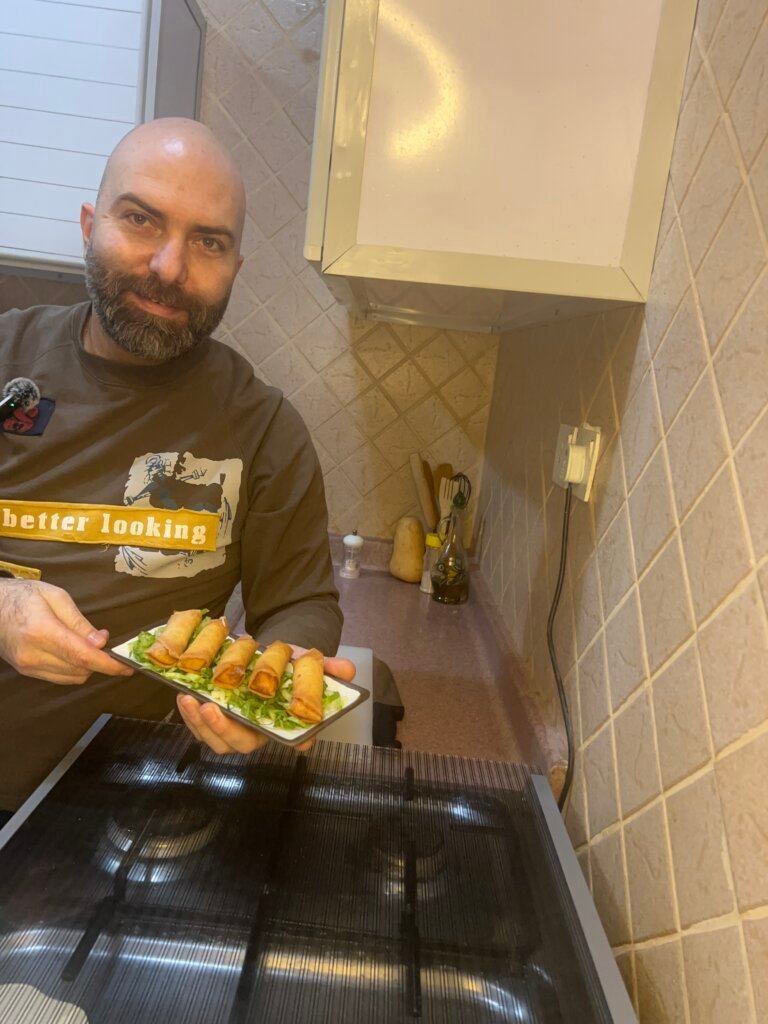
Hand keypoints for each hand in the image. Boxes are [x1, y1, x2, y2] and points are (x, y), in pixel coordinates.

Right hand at [0, 579, 133, 684]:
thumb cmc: (24, 596)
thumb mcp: (56, 597)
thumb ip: (79, 622)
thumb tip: (101, 642)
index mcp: (41, 631)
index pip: (81, 656)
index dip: (107, 664)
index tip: (127, 666)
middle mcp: (33, 654)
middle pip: (79, 669)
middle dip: (101, 661)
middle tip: (107, 643)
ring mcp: (28, 666)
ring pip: (72, 677)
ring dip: (88, 666)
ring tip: (89, 646)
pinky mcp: (26, 671)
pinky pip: (60, 678)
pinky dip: (74, 669)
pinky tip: (75, 653)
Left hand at [176, 643, 355, 755]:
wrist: (271, 658)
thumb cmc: (290, 668)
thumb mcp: (309, 664)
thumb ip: (325, 668)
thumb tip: (347, 670)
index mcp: (285, 724)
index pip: (295, 738)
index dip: (297, 741)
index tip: (300, 740)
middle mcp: (259, 733)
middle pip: (242, 744)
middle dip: (224, 730)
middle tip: (212, 708)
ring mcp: (235, 728)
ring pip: (216, 739)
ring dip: (200, 723)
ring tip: (190, 700)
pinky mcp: (215, 719)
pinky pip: (200, 726)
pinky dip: (190, 715)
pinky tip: (184, 695)